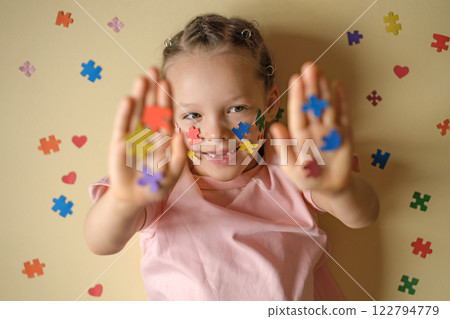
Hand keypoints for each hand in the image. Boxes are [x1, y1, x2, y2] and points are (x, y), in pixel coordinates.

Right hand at [108, 67, 186, 207]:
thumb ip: (179, 154)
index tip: (166, 81)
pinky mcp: (119, 144)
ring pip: (136, 113)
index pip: (164, 114)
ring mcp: (132, 137)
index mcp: (161, 138)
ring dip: (139, 96)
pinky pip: (122, 127)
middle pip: (150, 107)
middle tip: (153, 70)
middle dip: (152, 90)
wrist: (134, 199)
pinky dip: (124, 114)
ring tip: (141, 79)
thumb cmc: (155, 185)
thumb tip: (180, 133)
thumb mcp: (173, 173)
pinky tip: (128, 101)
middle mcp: (147, 133)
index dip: (165, 98)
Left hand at [269, 62, 353, 191]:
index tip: (295, 79)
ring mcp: (330, 129)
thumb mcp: (293, 168)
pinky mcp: (345, 133)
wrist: (331, 188)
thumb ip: (284, 148)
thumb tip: (275, 127)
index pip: (298, 113)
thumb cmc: (308, 178)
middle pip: (312, 104)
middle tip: (308, 66)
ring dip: (324, 88)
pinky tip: (338, 85)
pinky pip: (344, 114)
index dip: (297, 96)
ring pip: (327, 105)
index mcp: (300, 135)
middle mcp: (314, 128)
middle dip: (310, 86)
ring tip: (320, 71)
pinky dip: (342, 100)